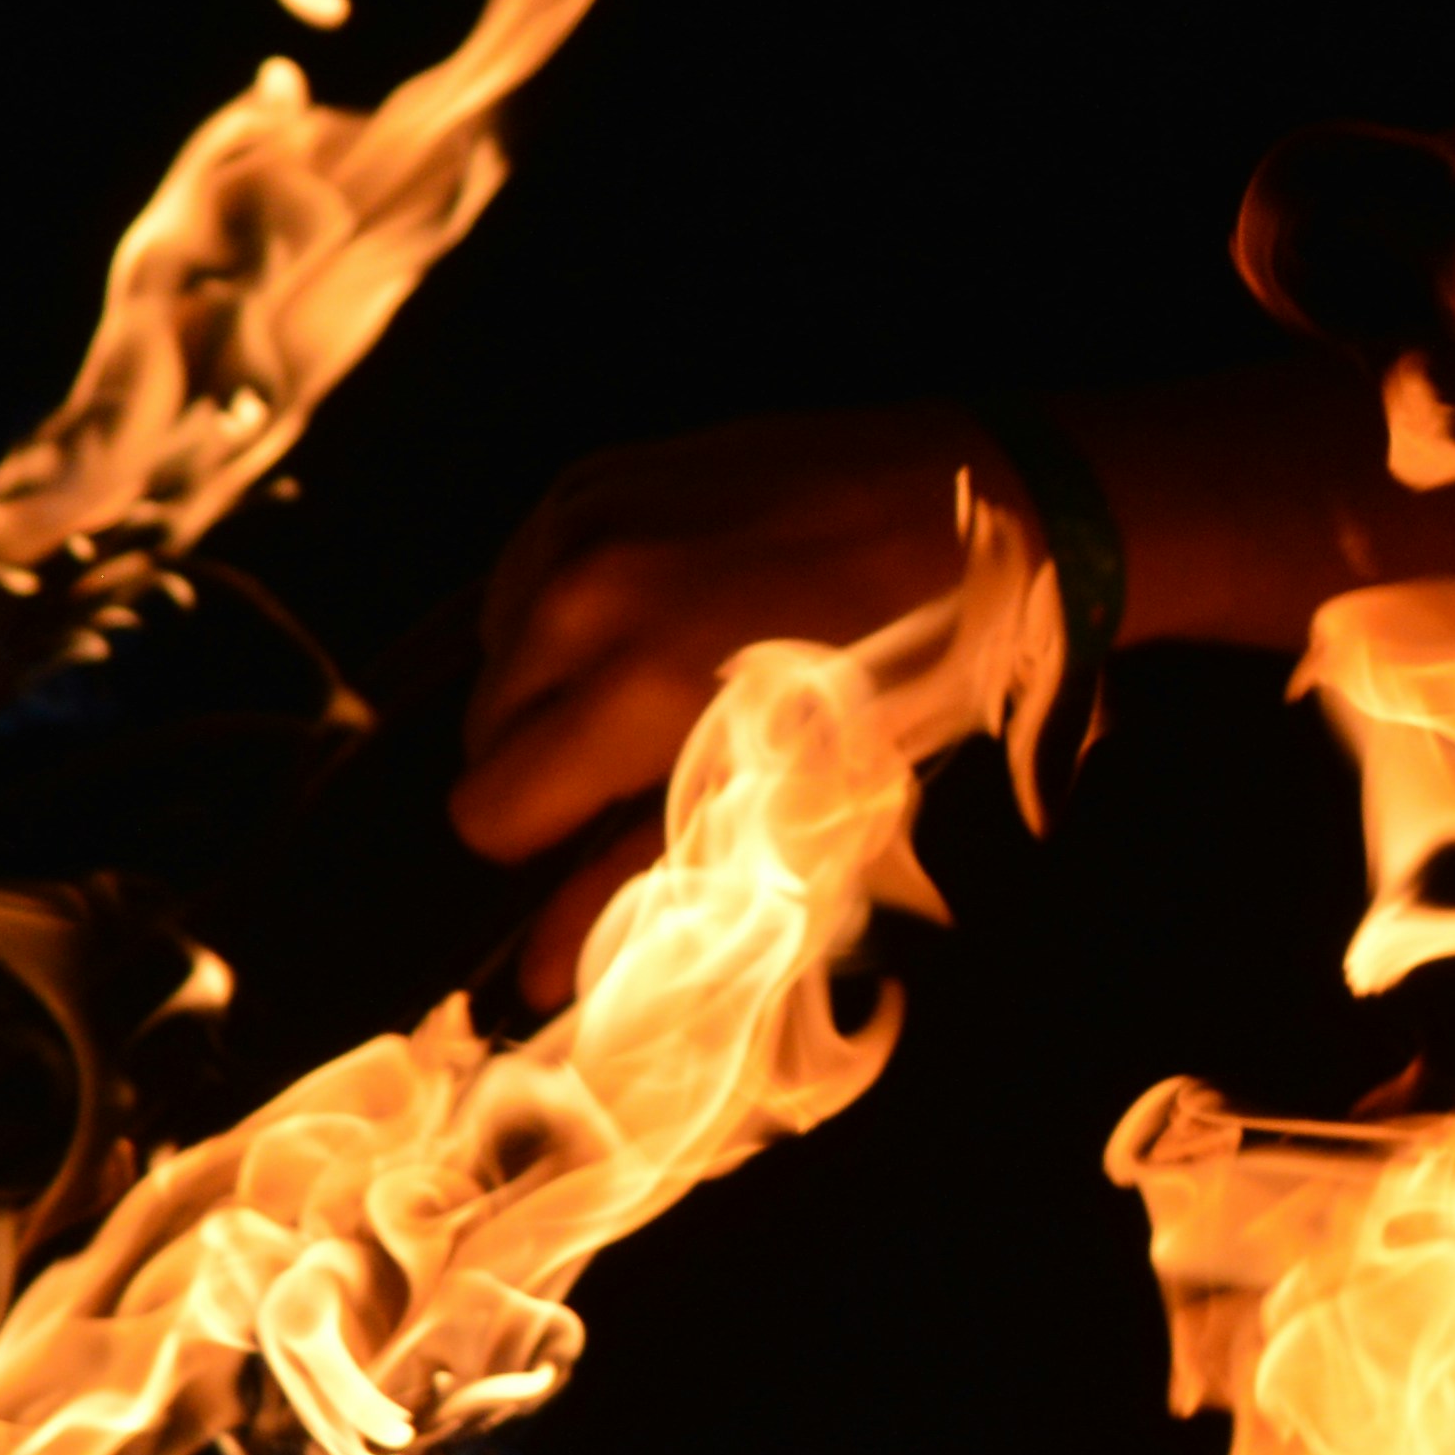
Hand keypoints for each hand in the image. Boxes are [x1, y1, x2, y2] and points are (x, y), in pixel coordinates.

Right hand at [450, 400, 996, 1005]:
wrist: (972, 506)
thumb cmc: (906, 672)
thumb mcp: (795, 798)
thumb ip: (649, 877)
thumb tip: (537, 974)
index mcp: (637, 689)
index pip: (486, 811)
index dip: (540, 845)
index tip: (593, 838)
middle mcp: (586, 598)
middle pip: (482, 738)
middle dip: (550, 770)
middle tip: (647, 762)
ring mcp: (581, 526)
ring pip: (495, 660)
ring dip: (555, 690)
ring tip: (661, 685)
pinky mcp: (592, 480)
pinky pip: (520, 581)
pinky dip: (565, 617)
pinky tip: (654, 618)